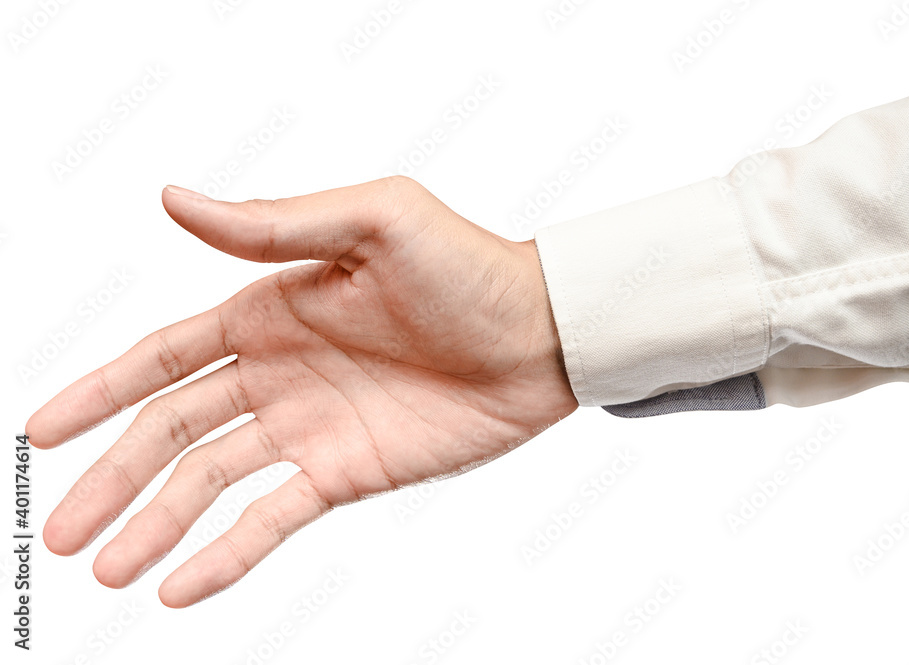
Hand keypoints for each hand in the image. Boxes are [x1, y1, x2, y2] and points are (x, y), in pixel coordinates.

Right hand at [26, 176, 577, 607]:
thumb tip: (173, 199)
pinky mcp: (349, 472)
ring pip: (212, 485)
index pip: (163, 358)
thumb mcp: (371, 223)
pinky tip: (182, 586)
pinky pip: (274, 518)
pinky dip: (228, 552)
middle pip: (172, 432)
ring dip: (157, 527)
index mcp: (270, 311)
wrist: (543, 333)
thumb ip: (273, 222)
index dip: (99, 392)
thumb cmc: (467, 265)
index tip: (39, 432)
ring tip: (107, 572)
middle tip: (60, 533)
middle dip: (113, 479)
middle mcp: (279, 373)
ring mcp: (311, 428)